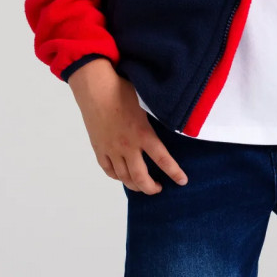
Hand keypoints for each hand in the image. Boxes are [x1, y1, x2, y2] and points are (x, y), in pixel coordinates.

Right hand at [67, 59, 188, 193]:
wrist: (94, 88)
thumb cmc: (121, 89)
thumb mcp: (145, 103)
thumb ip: (155, 119)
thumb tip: (171, 121)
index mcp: (143, 134)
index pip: (163, 159)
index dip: (174, 173)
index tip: (182, 181)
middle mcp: (127, 146)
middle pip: (140, 177)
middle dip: (151, 188)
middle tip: (159, 188)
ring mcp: (111, 149)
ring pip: (124, 177)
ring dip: (135, 186)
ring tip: (142, 186)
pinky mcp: (99, 148)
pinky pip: (108, 170)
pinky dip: (117, 177)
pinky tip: (123, 176)